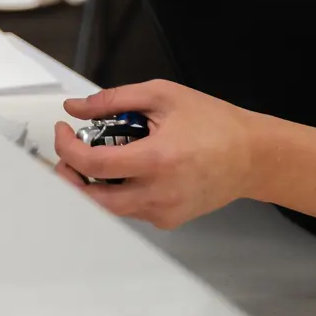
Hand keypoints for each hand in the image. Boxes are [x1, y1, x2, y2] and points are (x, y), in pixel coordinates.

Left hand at [51, 81, 265, 229]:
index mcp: (156, 160)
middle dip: (71, 177)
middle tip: (69, 155)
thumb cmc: (214, 124)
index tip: (63, 131)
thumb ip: (113, 100)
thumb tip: (77, 107)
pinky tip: (128, 171)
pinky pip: (131, 210)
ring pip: (110, 208)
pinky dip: (119, 192)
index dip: (67, 148)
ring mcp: (164, 212)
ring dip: (94, 185)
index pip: (93, 165)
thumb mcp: (162, 96)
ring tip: (100, 157)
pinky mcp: (170, 220)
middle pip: (93, 200)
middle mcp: (159, 193)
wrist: (252, 156)